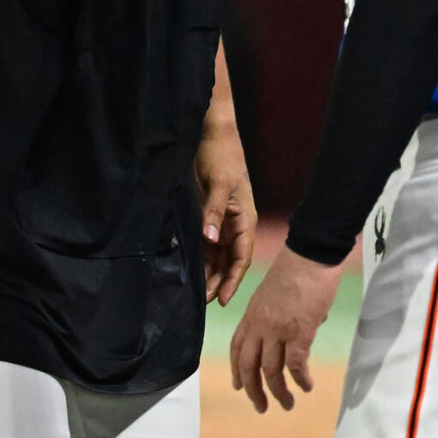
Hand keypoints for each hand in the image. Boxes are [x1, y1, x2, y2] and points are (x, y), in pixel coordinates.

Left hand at [194, 119, 257, 305]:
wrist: (212, 135)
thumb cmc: (221, 156)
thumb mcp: (218, 184)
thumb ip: (213, 212)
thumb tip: (210, 241)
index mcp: (245, 218)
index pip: (241, 256)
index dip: (233, 279)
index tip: (221, 299)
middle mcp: (236, 224)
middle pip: (230, 261)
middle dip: (219, 281)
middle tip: (202, 302)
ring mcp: (222, 221)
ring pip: (218, 256)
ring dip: (210, 273)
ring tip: (197, 295)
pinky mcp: (209, 216)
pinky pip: (207, 245)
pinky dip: (202, 260)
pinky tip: (192, 273)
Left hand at [230, 245, 342, 412]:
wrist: (310, 253)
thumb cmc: (296, 266)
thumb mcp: (274, 291)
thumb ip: (277, 314)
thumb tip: (297, 334)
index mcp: (252, 312)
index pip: (237, 346)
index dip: (236, 370)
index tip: (238, 387)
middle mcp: (260, 323)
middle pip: (248, 365)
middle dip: (253, 391)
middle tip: (261, 407)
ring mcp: (278, 329)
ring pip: (271, 371)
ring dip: (278, 392)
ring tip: (287, 405)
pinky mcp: (299, 332)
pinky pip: (296, 365)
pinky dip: (300, 380)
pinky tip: (307, 386)